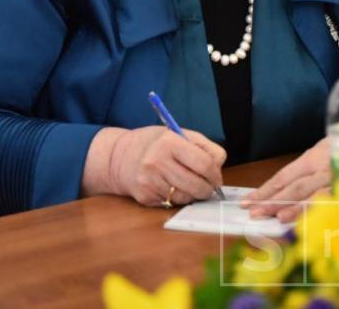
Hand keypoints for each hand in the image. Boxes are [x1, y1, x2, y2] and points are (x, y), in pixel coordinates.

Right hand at [81, 126, 225, 206]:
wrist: (121, 156)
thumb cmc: (157, 144)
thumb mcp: (180, 135)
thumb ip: (205, 148)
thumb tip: (218, 170)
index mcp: (170, 142)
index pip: (204, 164)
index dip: (215, 174)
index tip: (216, 177)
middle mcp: (157, 161)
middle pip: (197, 185)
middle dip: (208, 189)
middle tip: (209, 187)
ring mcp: (149, 181)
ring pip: (186, 198)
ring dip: (193, 195)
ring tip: (190, 185)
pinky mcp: (144, 197)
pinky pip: (172, 204)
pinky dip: (177, 199)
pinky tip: (172, 188)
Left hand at [241, 137, 330, 222]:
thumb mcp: (323, 154)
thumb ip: (305, 172)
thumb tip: (277, 192)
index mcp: (312, 158)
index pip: (284, 176)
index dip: (265, 189)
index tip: (248, 201)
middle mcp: (323, 168)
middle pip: (295, 186)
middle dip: (274, 201)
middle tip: (255, 212)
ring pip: (314, 196)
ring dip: (296, 208)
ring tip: (278, 217)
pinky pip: (335, 202)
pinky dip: (322, 212)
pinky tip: (311, 222)